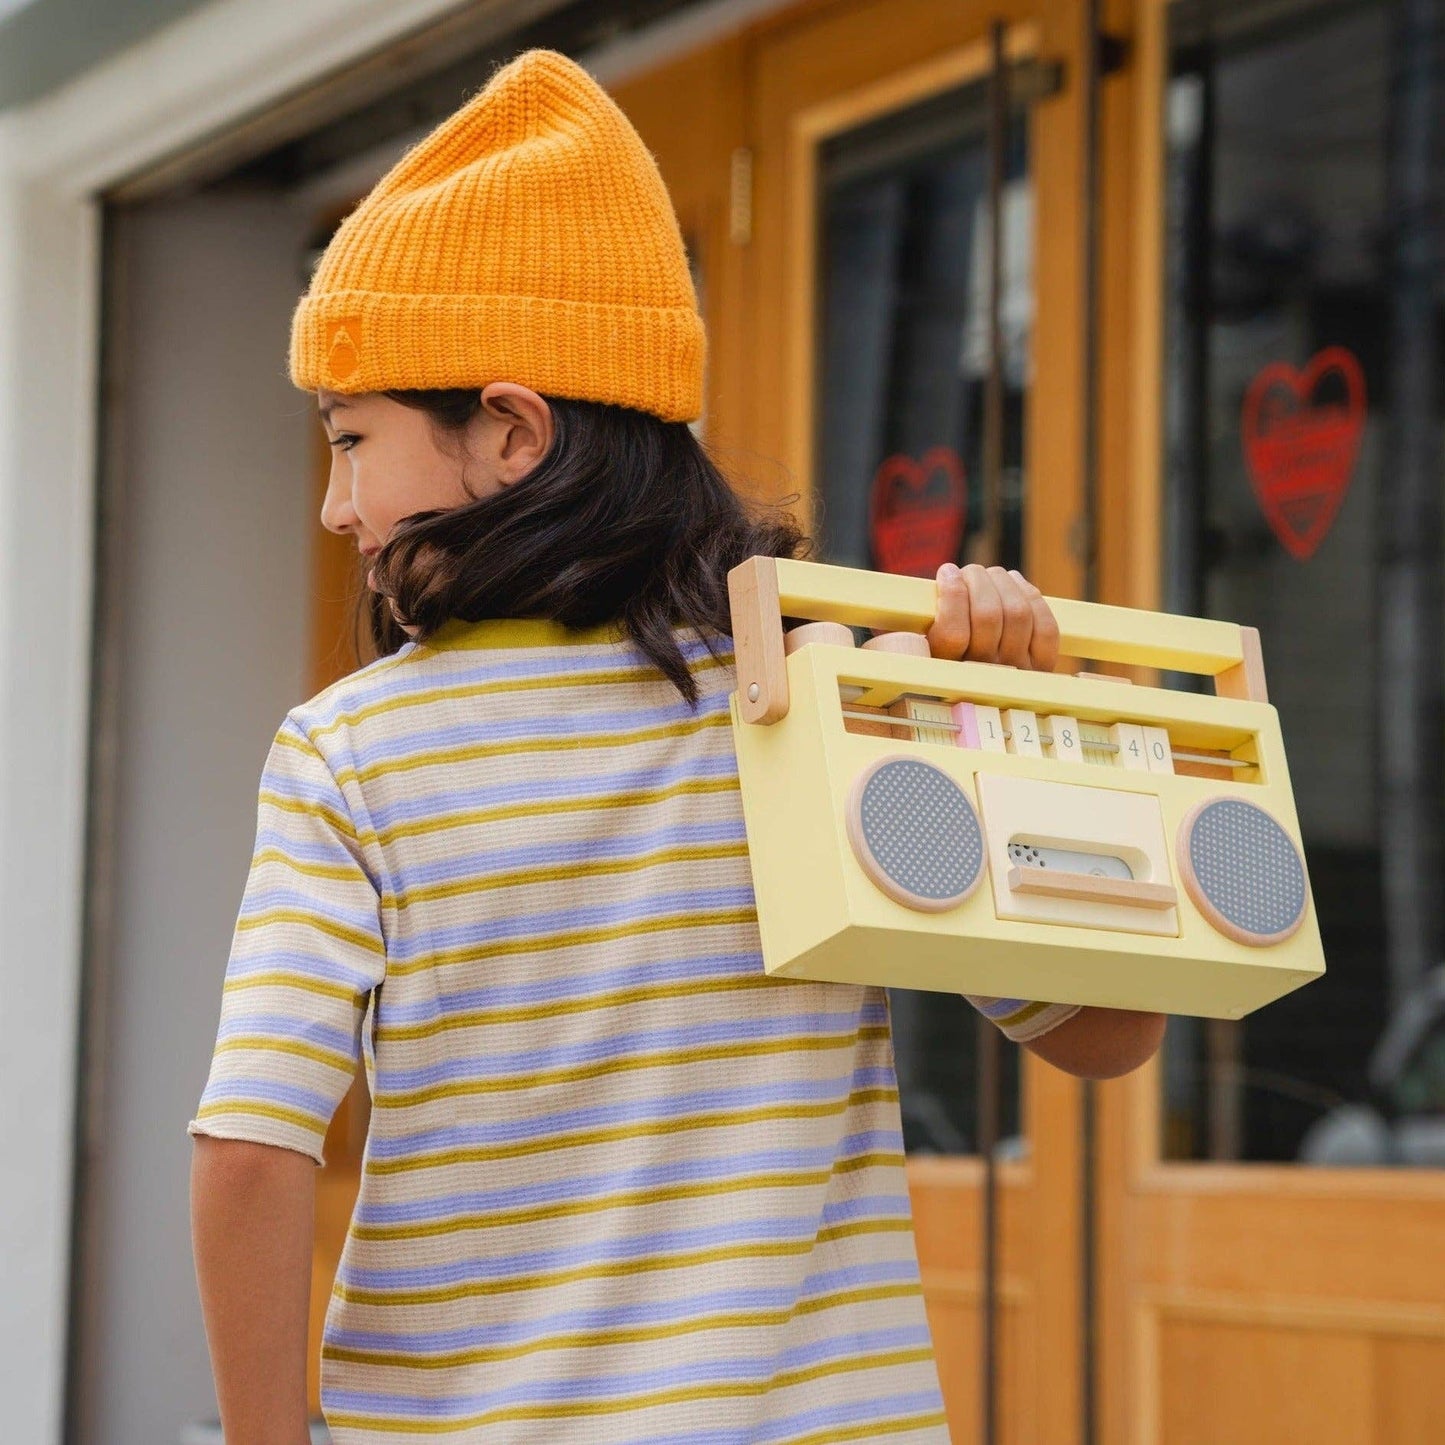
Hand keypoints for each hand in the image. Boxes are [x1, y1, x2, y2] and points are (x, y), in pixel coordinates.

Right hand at [925, 563, 1059, 670]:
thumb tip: (927, 587)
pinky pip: (1045, 625)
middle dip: (978, 580)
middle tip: (967, 572)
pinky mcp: (1042, 666)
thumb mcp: (921, 656)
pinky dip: (1030, 595)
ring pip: (1018, 612)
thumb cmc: (941, 667)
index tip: (946, 573)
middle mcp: (986, 677)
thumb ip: (914, 633)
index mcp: (948, 675)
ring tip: (988, 575)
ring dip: (1003, 582)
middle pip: (988, 615)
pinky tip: (1014, 584)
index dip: (952, 593)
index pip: (953, 633)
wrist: (985, 706)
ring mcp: (1019, 672)